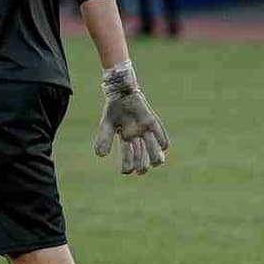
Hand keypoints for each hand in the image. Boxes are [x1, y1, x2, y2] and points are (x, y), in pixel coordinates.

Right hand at [92, 61, 169, 175]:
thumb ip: (104, 139)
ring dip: (153, 156)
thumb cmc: (114, 108)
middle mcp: (137, 139)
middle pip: (143, 161)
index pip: (128, 160)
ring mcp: (146, 132)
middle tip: (140, 168)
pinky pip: (163, 138)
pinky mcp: (153, 123)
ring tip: (151, 155)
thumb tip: (100, 155)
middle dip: (142, 167)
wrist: (121, 92)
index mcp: (125, 141)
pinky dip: (161, 143)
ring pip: (156, 153)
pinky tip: (157, 142)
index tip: (125, 171)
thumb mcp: (106, 125)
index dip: (127, 168)